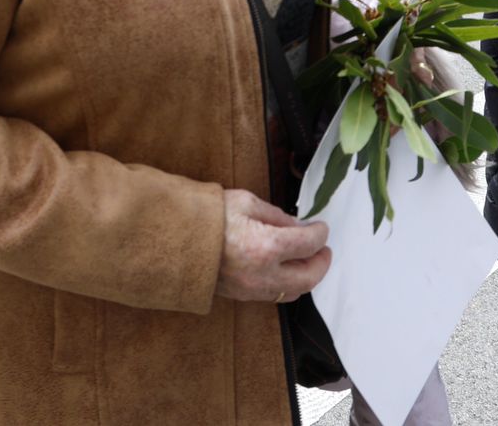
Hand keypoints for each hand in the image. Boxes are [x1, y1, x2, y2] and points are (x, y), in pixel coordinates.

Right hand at [213, 190, 330, 303]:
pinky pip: (275, 295)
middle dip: (322, 263)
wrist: (173, 239)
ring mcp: (253, 289)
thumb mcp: (245, 202)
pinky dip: (288, 283)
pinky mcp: (242, 296)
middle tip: (323, 249)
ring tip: (306, 260)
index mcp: (267, 246)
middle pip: (309, 277)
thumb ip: (276, 215)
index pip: (308, 244)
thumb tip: (296, 225)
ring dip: (306, 276)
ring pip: (294, 292)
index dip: (320, 234)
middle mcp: (264, 274)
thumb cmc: (207, 215)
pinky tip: (285, 269)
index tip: (321, 227)